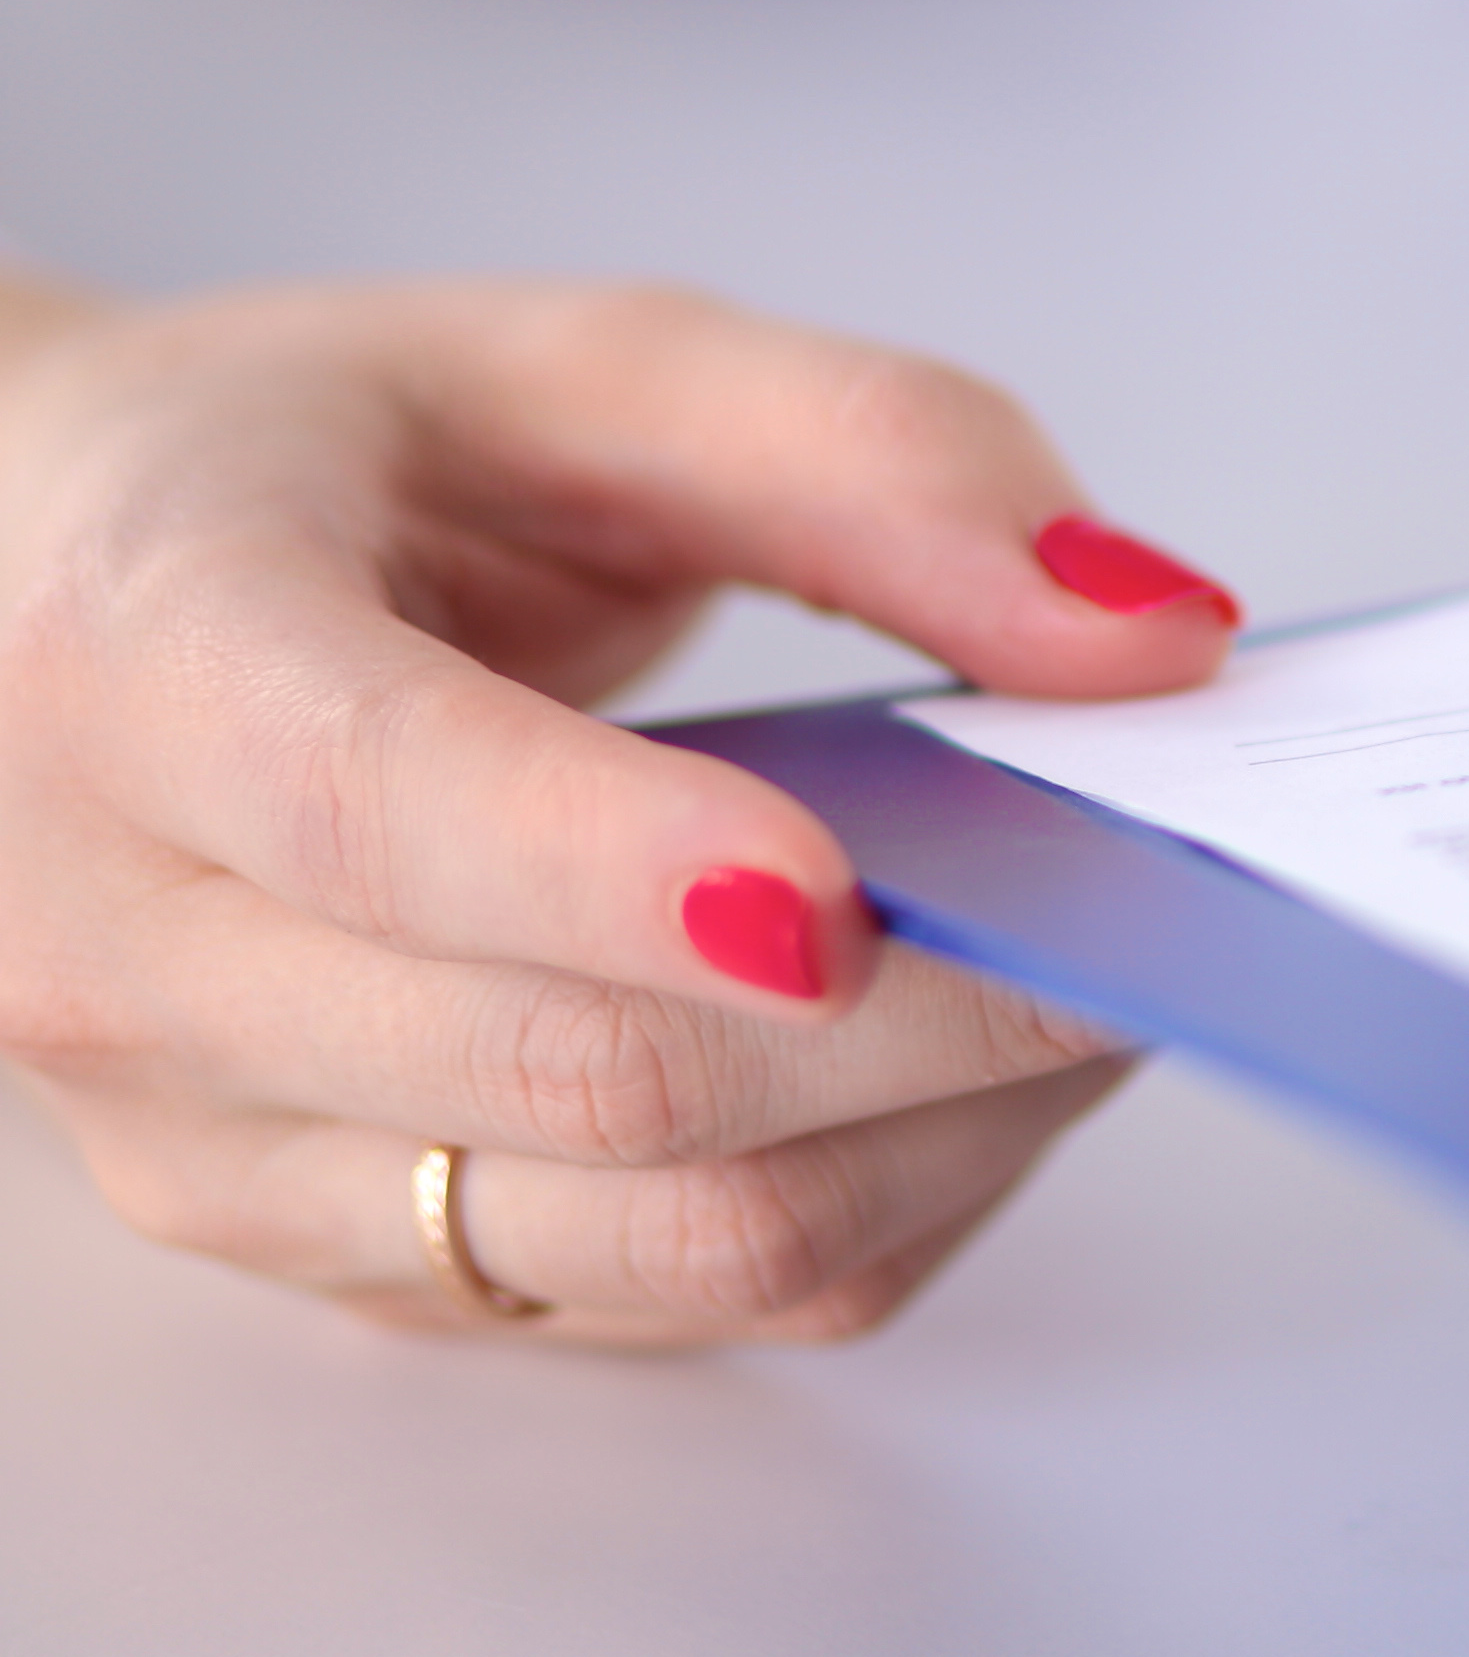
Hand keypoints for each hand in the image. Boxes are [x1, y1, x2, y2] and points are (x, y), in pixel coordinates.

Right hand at [0, 273, 1247, 1341]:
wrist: (30, 598)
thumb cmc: (311, 467)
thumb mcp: (580, 363)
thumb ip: (881, 459)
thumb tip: (1156, 628)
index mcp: (150, 656)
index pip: (387, 813)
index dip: (632, 872)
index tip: (855, 889)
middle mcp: (133, 943)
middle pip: (587, 1070)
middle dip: (934, 1009)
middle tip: (1168, 900)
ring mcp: (219, 1143)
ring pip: (664, 1230)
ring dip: (947, 1126)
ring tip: (1100, 967)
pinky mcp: (337, 1256)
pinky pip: (674, 1293)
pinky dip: (880, 1193)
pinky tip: (958, 1055)